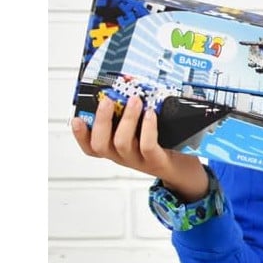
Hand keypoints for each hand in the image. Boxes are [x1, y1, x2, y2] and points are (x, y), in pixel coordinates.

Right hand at [70, 95, 209, 201]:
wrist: (186, 171)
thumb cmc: (164, 147)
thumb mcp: (143, 132)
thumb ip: (132, 118)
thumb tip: (127, 91)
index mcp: (117, 149)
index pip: (91, 147)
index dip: (80, 135)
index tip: (76, 119)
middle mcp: (124, 156)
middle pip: (101, 145)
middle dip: (101, 121)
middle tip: (107, 101)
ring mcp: (139, 160)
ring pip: (122, 143)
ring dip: (127, 119)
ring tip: (135, 101)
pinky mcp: (157, 161)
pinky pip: (147, 146)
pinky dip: (147, 128)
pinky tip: (150, 115)